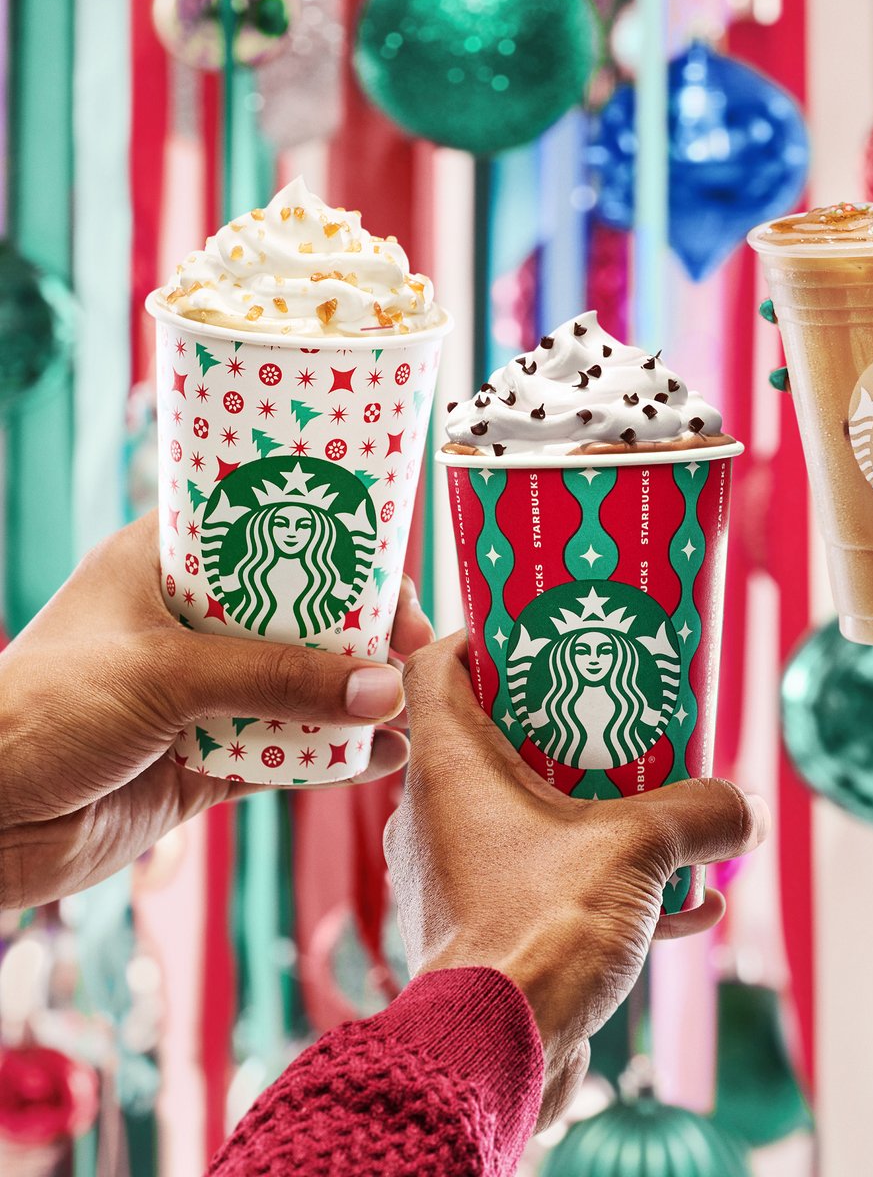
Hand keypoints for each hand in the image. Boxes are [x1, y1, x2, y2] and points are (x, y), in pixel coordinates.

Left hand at [0, 512, 433, 908]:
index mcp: (165, 567)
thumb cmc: (41, 711)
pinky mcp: (203, 758)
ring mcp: (199, 694)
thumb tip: (382, 691)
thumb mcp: (166, 674)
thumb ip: (277, 680)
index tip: (388, 576)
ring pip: (296, 686)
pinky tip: (379, 760)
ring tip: (410, 710)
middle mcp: (188, 625)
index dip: (332, 546)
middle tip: (410, 650)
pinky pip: (284, 753)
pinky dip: (332, 757)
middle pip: (295, 615)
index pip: (265, 533)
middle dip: (358, 633)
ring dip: (353, 698)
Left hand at [386, 633, 768, 1128]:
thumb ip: (702, 814)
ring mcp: (459, 873)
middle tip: (623, 717)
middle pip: (493, 739)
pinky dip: (607, 884)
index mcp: (450, 766)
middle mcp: (439, 813)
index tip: (533, 632)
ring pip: (528, 816)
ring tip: (669, 816)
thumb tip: (747, 810)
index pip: (433, 667)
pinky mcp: (485, 927)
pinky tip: (687, 910)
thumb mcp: (638, 848)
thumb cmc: (539, 929)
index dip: (478, 637)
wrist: (495, 1055)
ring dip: (599, 813)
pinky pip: (547, 883)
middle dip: (566, 730)